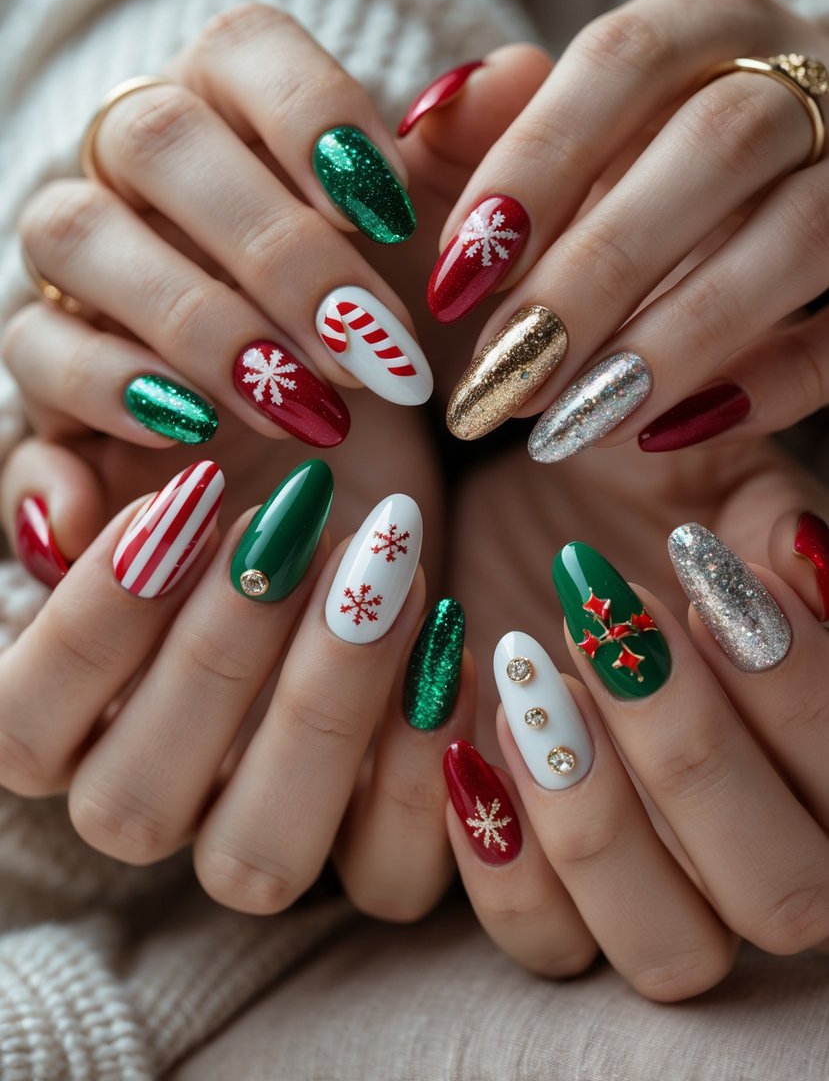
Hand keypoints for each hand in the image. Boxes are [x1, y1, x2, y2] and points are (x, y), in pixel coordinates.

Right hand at [0, 446, 474, 918]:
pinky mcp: (374, 840)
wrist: (365, 488)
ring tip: (385, 574)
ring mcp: (264, 828)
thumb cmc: (236, 455)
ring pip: (257, 860)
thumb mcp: (147, 434)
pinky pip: (387, 875)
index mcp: (72, 717)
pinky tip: (450, 635)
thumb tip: (54, 524)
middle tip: (293, 525)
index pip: (23, 731)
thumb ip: (67, 468)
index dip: (91, 627)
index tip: (180, 500)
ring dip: (320, 713)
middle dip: (214, 660)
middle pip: (134, 808)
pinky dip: (424, 763)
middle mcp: (155, 793)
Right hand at [4, 2, 550, 571]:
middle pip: (154, 138)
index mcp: (240, 122)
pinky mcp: (53, 379)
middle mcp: (143, 179)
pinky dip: (102, 399)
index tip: (388, 215)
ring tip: (304, 410)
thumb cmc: (394, 358)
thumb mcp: (451, 280)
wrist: (348, 491)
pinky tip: (191, 445)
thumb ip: (479, 175)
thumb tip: (508, 75)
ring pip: (74, 233)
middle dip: (273, 248)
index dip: (312, 116)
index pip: (243, 47)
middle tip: (372, 349)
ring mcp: (86, 272)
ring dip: (196, 321)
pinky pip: (31, 355)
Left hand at [428, 0, 828, 454]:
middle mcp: (805, 73)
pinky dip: (767, 386)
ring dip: (676, 340)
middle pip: (716, 145)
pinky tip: (661, 434)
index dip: (531, 169)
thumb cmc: (637, 162)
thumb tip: (438, 110)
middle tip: (500, 376)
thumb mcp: (563, 135)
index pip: (621, 62)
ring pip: (800, 234)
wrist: (765, 185)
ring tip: (570, 425)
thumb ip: (497, 122)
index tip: (450, 282)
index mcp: (708, 18)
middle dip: (594, 274)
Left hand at [443, 433, 828, 998]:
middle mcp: (746, 843)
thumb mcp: (705, 479)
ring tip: (527, 677)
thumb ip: (770, 523)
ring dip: (598, 820)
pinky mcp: (536, 886)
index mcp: (813, 754)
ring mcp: (645, 882)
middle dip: (695, 755)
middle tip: (605, 622)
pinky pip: (538, 942)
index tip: (703, 569)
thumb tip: (805, 560)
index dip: (796, 694)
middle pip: (783, 897)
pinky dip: (500, 854)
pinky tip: (467, 729)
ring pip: (669, 952)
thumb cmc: (628, 492)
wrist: (514, 505)